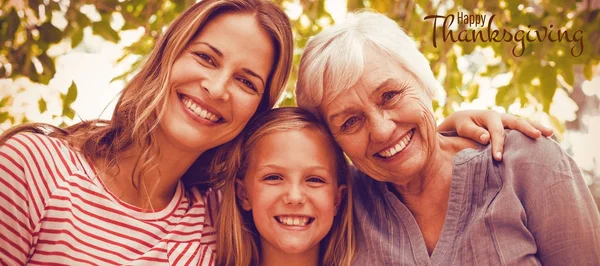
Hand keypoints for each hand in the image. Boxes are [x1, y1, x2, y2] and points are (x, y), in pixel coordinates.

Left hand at [438, 110, 553, 160]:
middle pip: (517, 122)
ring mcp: (508, 120)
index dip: (498, 145)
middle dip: (527, 129)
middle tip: (538, 136)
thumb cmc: (462, 124)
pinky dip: (535, 131)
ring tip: (551, 134)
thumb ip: (473, 132)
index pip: (496, 132)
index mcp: (490, 116)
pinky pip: (524, 128)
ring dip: (537, 127)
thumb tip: (486, 138)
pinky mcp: (511, 126)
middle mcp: (501, 116)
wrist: (464, 119)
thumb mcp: (463, 127)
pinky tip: (547, 138)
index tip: (499, 158)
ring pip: (524, 123)